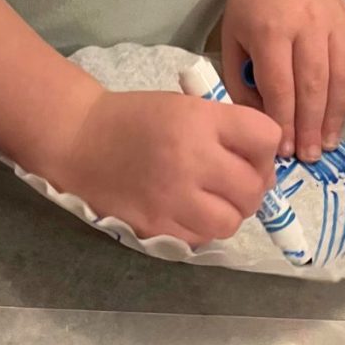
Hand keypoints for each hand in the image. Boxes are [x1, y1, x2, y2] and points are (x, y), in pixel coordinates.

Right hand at [35, 89, 281, 246]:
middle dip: (251, 187)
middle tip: (233, 184)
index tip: (250, 154)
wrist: (78, 141)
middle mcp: (191, 159)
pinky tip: (185, 212)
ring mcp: (172, 198)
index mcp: (200, 121)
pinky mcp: (156, 226)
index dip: (264, 150)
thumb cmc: (133, 120)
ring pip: (230, 221)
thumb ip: (225, 131)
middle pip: (253, 187)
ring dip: (228, 213)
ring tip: (211, 202)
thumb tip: (260, 168)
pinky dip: (199, 228)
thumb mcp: (184, 107)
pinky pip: (199, 238)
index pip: (265, 138)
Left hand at [221, 0, 344, 161]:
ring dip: (334, 117)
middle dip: (310, 126)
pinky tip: (337, 121)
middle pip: (313, 85)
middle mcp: (306, 25)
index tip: (281, 149)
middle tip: (307, 157)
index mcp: (271, 30)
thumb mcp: (232, 41)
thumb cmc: (249, 6)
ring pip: (340, 77)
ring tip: (326, 146)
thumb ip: (242, 81)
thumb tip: (259, 124)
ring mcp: (333, 23)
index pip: (280, 85)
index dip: (283, 121)